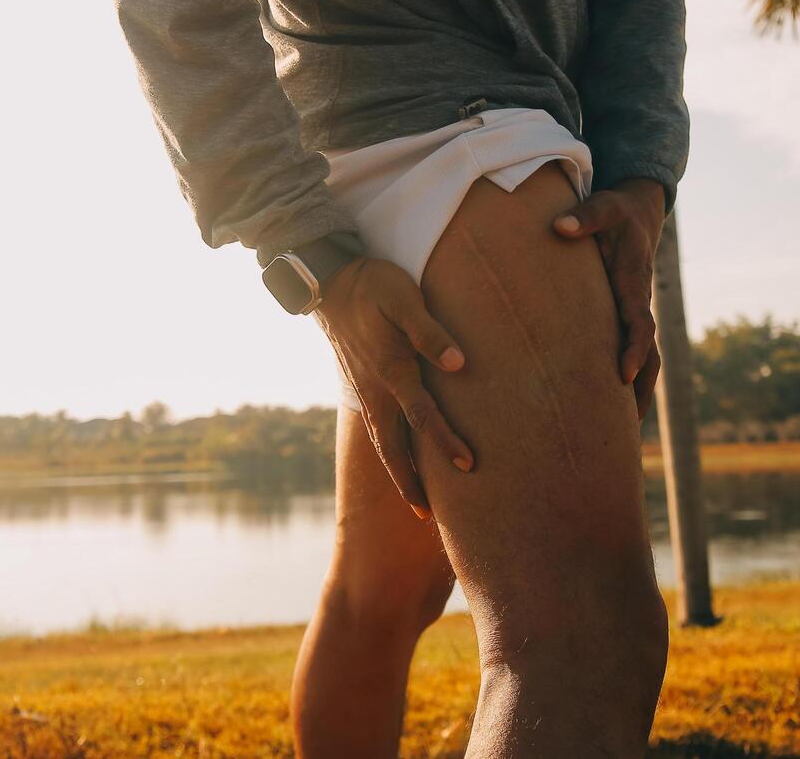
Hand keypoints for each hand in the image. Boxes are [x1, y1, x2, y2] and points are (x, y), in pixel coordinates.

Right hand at [312, 256, 473, 519]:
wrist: (331, 283)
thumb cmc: (375, 287)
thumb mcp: (403, 298)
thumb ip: (429, 331)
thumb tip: (459, 363)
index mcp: (391, 371)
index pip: (423, 415)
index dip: (445, 441)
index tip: (467, 465)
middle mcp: (376, 390)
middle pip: (393, 447)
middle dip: (410, 482)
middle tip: (427, 517)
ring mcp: (365, 392)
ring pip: (381, 443)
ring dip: (398, 473)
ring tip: (416, 502)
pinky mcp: (362, 388)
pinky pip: (376, 430)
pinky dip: (389, 453)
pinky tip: (399, 461)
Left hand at [551, 178, 665, 421]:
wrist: (637, 214)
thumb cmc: (617, 212)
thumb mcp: (604, 207)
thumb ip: (585, 217)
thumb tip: (560, 227)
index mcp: (635, 285)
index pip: (639, 324)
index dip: (634, 349)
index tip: (624, 374)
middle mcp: (638, 306)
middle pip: (649, 356)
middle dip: (640, 389)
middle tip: (626, 426)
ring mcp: (633, 316)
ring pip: (644, 363)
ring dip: (637, 395)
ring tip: (622, 436)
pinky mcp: (623, 320)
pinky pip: (629, 356)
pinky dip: (625, 384)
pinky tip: (608, 412)